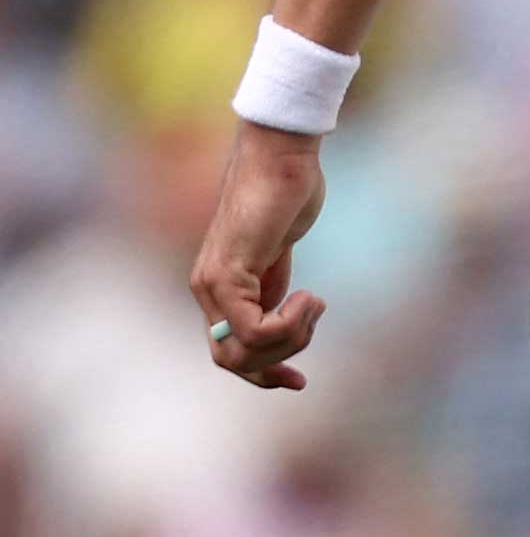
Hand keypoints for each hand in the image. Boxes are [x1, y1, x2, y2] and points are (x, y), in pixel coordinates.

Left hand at [188, 122, 328, 390]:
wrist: (282, 156)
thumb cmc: (286, 193)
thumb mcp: (279, 249)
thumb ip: (272, 281)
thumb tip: (283, 309)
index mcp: (218, 289)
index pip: (229, 354)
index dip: (264, 374)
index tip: (298, 381)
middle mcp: (207, 291)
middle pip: (234, 361)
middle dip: (280, 359)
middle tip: (312, 324)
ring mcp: (214, 284)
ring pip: (245, 351)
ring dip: (292, 339)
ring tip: (315, 304)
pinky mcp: (229, 273)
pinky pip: (255, 329)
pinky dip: (291, 323)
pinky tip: (311, 297)